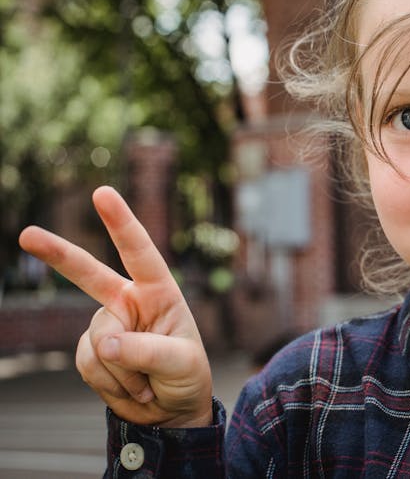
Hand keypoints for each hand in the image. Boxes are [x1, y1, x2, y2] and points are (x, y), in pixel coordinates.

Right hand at [19, 186, 212, 427]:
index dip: (121, 223)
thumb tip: (107, 343)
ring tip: (147, 381)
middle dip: (57, 254)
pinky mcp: (91, 350)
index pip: (140, 253)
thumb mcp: (181, 363)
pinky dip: (110, 382)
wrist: (170, 410)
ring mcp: (107, 326)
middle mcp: (129, 302)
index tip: (102, 193)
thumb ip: (147, 350)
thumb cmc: (187, 375)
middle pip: (88, 275)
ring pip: (98, 340)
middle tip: (27, 235)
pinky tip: (131, 388)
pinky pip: (88, 363)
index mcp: (159, 292)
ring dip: (122, 369)